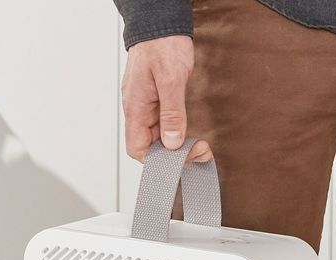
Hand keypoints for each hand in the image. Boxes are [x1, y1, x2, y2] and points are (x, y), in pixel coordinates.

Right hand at [122, 36, 211, 162]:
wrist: (159, 23)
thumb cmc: (161, 45)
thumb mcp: (171, 79)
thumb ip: (172, 113)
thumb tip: (172, 141)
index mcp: (135, 107)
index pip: (138, 148)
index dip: (158, 160)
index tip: (181, 158)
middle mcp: (137, 109)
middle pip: (149, 145)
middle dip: (173, 154)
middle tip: (199, 150)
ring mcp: (145, 104)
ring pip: (157, 135)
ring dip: (176, 143)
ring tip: (198, 144)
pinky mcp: (153, 98)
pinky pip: (161, 122)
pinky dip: (175, 131)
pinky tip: (187, 131)